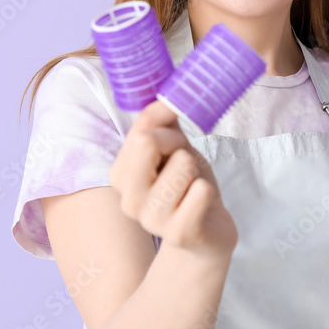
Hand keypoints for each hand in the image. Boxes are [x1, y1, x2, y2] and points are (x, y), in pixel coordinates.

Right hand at [109, 99, 237, 261]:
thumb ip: (163, 121)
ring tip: (192, 189)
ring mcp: (151, 219)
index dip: (167, 132)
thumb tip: (166, 94)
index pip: (140, 131)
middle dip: (179, 147)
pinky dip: (208, 192)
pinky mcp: (180, 233)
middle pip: (148, 142)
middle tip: (186, 168)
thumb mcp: (174, 149)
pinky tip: (201, 207)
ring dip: (196, 172)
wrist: (206, 234)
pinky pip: (201, 191)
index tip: (177, 144)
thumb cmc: (187, 187)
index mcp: (120, 175)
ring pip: (182, 164)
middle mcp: (128, 199)